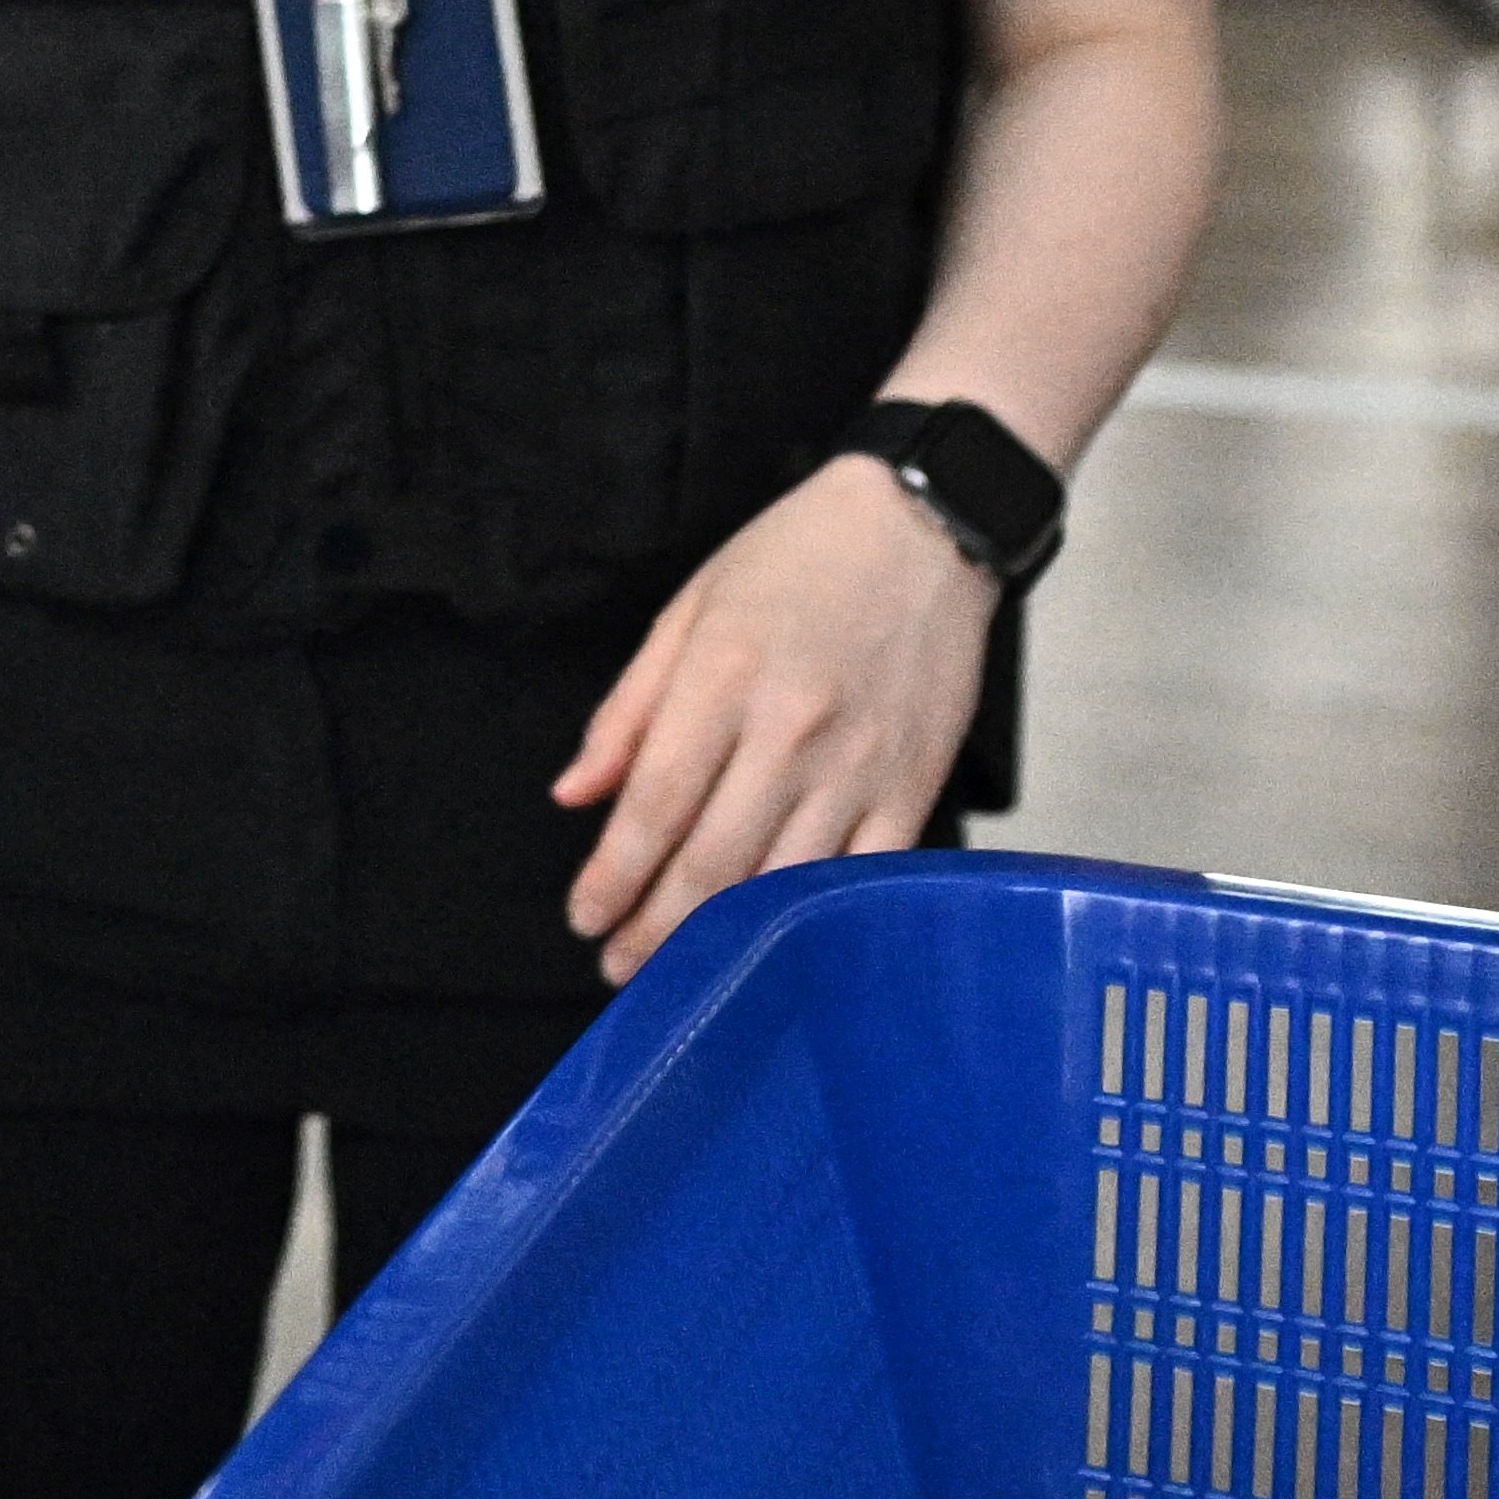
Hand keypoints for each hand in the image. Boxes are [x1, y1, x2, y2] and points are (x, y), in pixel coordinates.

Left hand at [551, 458, 996, 983]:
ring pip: (781, 881)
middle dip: (655, 929)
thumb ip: (628, 710)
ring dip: (725, 941)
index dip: (612, 877)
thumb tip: (574, 795)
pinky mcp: (915, 782)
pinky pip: (863, 874)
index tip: (584, 918)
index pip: (652, 806)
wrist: (924, 526)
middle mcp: (789, 730)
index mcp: (721, 680)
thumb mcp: (689, 610)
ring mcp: (858, 763)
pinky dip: (818, 919)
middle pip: (710, 862)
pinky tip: (781, 946)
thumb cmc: (796, 559)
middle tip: (619, 970)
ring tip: (682, 972)